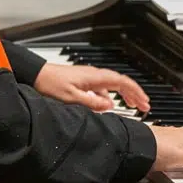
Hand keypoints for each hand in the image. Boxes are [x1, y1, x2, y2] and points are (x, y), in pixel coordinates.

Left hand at [33, 63, 150, 112]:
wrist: (37, 76)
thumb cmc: (51, 85)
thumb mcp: (73, 98)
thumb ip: (93, 103)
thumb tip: (110, 106)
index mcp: (95, 77)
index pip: (123, 82)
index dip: (136, 92)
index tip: (145, 102)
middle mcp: (95, 75)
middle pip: (121, 83)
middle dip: (134, 94)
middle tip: (144, 106)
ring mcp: (89, 78)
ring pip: (113, 86)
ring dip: (124, 95)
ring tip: (132, 105)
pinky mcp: (83, 82)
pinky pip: (103, 89)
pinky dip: (110, 97)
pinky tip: (108, 105)